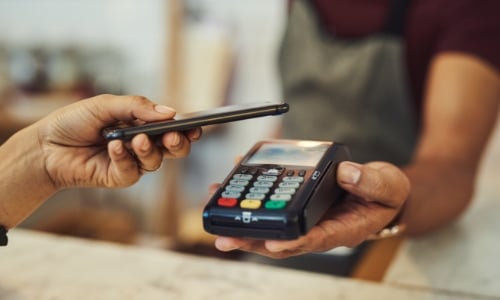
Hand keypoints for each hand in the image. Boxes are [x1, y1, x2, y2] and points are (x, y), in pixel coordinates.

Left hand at [36, 94, 200, 188]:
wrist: (46, 145)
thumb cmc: (74, 121)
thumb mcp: (106, 105)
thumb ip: (138, 107)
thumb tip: (170, 112)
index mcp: (142, 123)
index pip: (172, 127)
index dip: (186, 129)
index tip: (194, 127)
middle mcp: (141, 143)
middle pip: (173, 148)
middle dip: (177, 143)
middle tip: (172, 136)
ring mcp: (132, 162)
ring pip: (156, 161)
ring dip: (148, 149)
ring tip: (136, 139)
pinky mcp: (119, 177)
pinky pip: (133, 171)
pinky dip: (125, 158)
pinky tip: (113, 148)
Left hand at [213, 161, 409, 258]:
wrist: (378, 191)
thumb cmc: (384, 194)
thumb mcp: (387, 187)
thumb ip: (370, 182)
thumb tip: (345, 173)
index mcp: (341, 229)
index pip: (313, 239)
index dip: (292, 242)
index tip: (271, 243)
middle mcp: (318, 228)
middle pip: (281, 240)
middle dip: (252, 240)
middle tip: (224, 238)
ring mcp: (305, 218)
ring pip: (270, 226)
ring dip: (243, 222)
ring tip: (217, 211)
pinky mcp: (297, 206)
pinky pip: (272, 206)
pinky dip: (252, 198)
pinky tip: (234, 183)